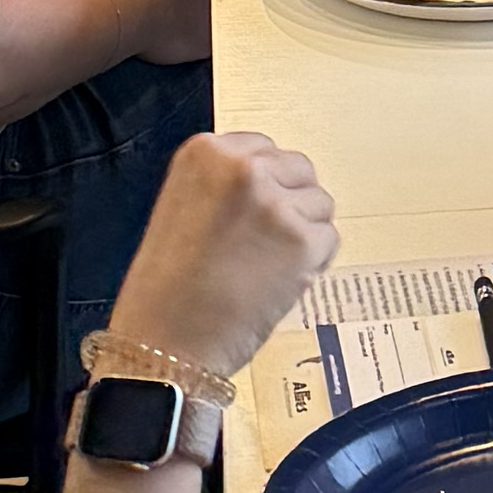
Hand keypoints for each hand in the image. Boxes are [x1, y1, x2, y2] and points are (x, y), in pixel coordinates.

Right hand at [106, 130, 337, 385]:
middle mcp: (244, 169)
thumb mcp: (181, 208)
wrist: (165, 343)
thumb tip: (270, 185)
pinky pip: (329, 240)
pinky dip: (313, 262)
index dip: (265, 182)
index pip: (263, 148)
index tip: (256, 207)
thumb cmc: (164, 289)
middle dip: (290, 201)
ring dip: (304, 232)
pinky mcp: (303, 242)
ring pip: (319, 204)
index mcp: (205, 153)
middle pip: (298, 169)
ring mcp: (276, 204)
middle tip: (267, 242)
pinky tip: (278, 281)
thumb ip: (223, 186)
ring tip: (267, 265)